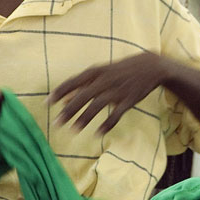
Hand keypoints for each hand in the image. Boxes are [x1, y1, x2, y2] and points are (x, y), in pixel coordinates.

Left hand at [48, 53, 168, 134]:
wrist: (152, 66)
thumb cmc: (122, 70)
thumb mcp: (103, 72)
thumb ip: (83, 86)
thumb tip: (63, 100)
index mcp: (97, 71)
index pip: (74, 81)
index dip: (60, 92)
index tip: (47, 103)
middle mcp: (105, 80)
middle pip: (83, 95)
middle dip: (69, 110)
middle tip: (56, 123)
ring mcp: (118, 90)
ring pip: (97, 105)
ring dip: (85, 118)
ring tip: (73, 130)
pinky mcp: (129, 100)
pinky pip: (116, 114)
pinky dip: (107, 124)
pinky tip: (98, 133)